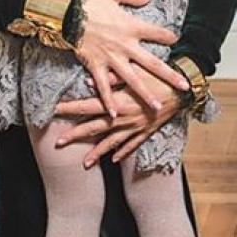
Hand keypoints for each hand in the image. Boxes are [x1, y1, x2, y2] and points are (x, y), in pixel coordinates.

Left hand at [55, 69, 182, 168]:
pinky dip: (121, 153)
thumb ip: (110, 79)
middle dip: (75, 135)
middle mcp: (124, 118)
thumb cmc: (157, 77)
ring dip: (96, 152)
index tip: (53, 110)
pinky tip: (112, 160)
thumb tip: (88, 82)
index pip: (87, 106)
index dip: (69, 109)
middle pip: (94, 128)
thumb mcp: (133, 74)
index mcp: (118, 102)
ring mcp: (135, 127)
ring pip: (111, 143)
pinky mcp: (146, 132)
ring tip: (84, 163)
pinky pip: (131, 145)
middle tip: (58, 143)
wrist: (183, 90)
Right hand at [75, 0, 188, 118]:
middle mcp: (125, 45)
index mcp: (131, 26)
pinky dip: (109, 101)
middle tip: (184, 85)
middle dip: (169, 75)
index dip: (168, 36)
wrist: (65, 14)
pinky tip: (115, 114)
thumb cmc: (88, 2)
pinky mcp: (96, 66)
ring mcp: (111, 58)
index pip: (156, 33)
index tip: (176, 40)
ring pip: (132, 80)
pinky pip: (104, 87)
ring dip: (145, 94)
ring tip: (157, 106)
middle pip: (152, 63)